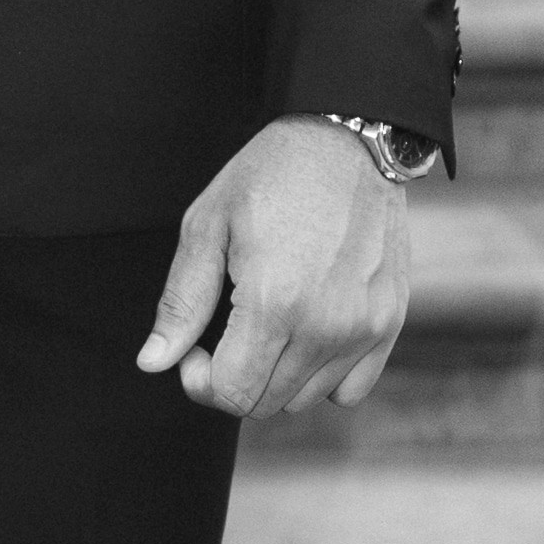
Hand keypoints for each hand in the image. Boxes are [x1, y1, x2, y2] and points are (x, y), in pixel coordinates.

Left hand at [140, 118, 410, 420]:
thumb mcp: (208, 225)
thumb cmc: (270, 175)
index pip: (231, 394)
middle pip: (264, 403)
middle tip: (226, 331)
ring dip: (275, 376)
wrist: (349, 139)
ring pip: (303, 400)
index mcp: (273, 303)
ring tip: (267, 323)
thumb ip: (181, 301)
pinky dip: (323, 376)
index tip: (196, 348)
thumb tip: (153, 363)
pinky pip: (349, 391)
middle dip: (232, 378)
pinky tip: (306, 334)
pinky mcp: (390, 324)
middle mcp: (324, 326)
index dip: (199, 381)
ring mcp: (363, 329)